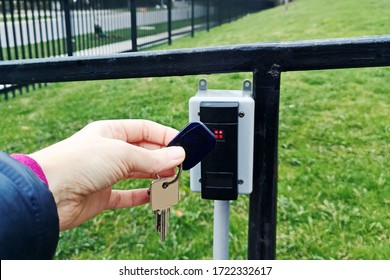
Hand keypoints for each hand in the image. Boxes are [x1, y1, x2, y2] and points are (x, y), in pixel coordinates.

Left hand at [30, 120, 184, 230]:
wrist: (47, 193)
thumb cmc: (74, 163)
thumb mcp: (122, 153)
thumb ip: (152, 157)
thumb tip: (177, 155)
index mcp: (110, 132)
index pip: (144, 129)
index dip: (164, 136)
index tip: (182, 145)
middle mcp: (108, 151)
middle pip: (143, 152)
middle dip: (162, 158)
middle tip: (179, 166)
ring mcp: (105, 174)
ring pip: (137, 173)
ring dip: (155, 177)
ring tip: (171, 180)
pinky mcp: (101, 195)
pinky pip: (126, 196)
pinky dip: (141, 196)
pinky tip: (153, 196)